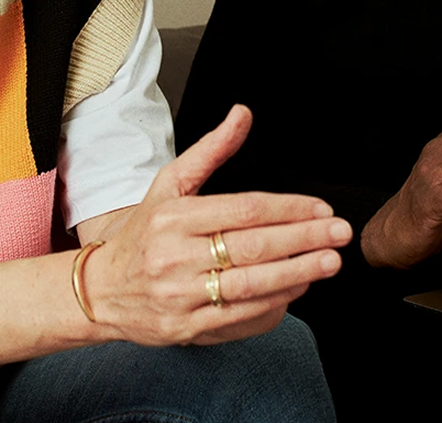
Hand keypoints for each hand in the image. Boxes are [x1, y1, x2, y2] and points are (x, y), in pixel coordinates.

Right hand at [83, 105, 351, 344]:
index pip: (244, 209)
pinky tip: (297, 289)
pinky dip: (273, 305)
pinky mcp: (187, 328)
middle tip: (340, 234)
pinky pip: (239, 319)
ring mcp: (181, 295)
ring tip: (329, 262)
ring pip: (250, 285)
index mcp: (174, 216)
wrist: (101, 291)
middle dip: (303, 240)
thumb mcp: (170, 183)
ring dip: (297, 274)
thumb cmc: (143, 232)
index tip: (321, 210)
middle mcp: (176, 255)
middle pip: (252, 247)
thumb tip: (243, 113)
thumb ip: (211, 150)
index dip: (288, 209)